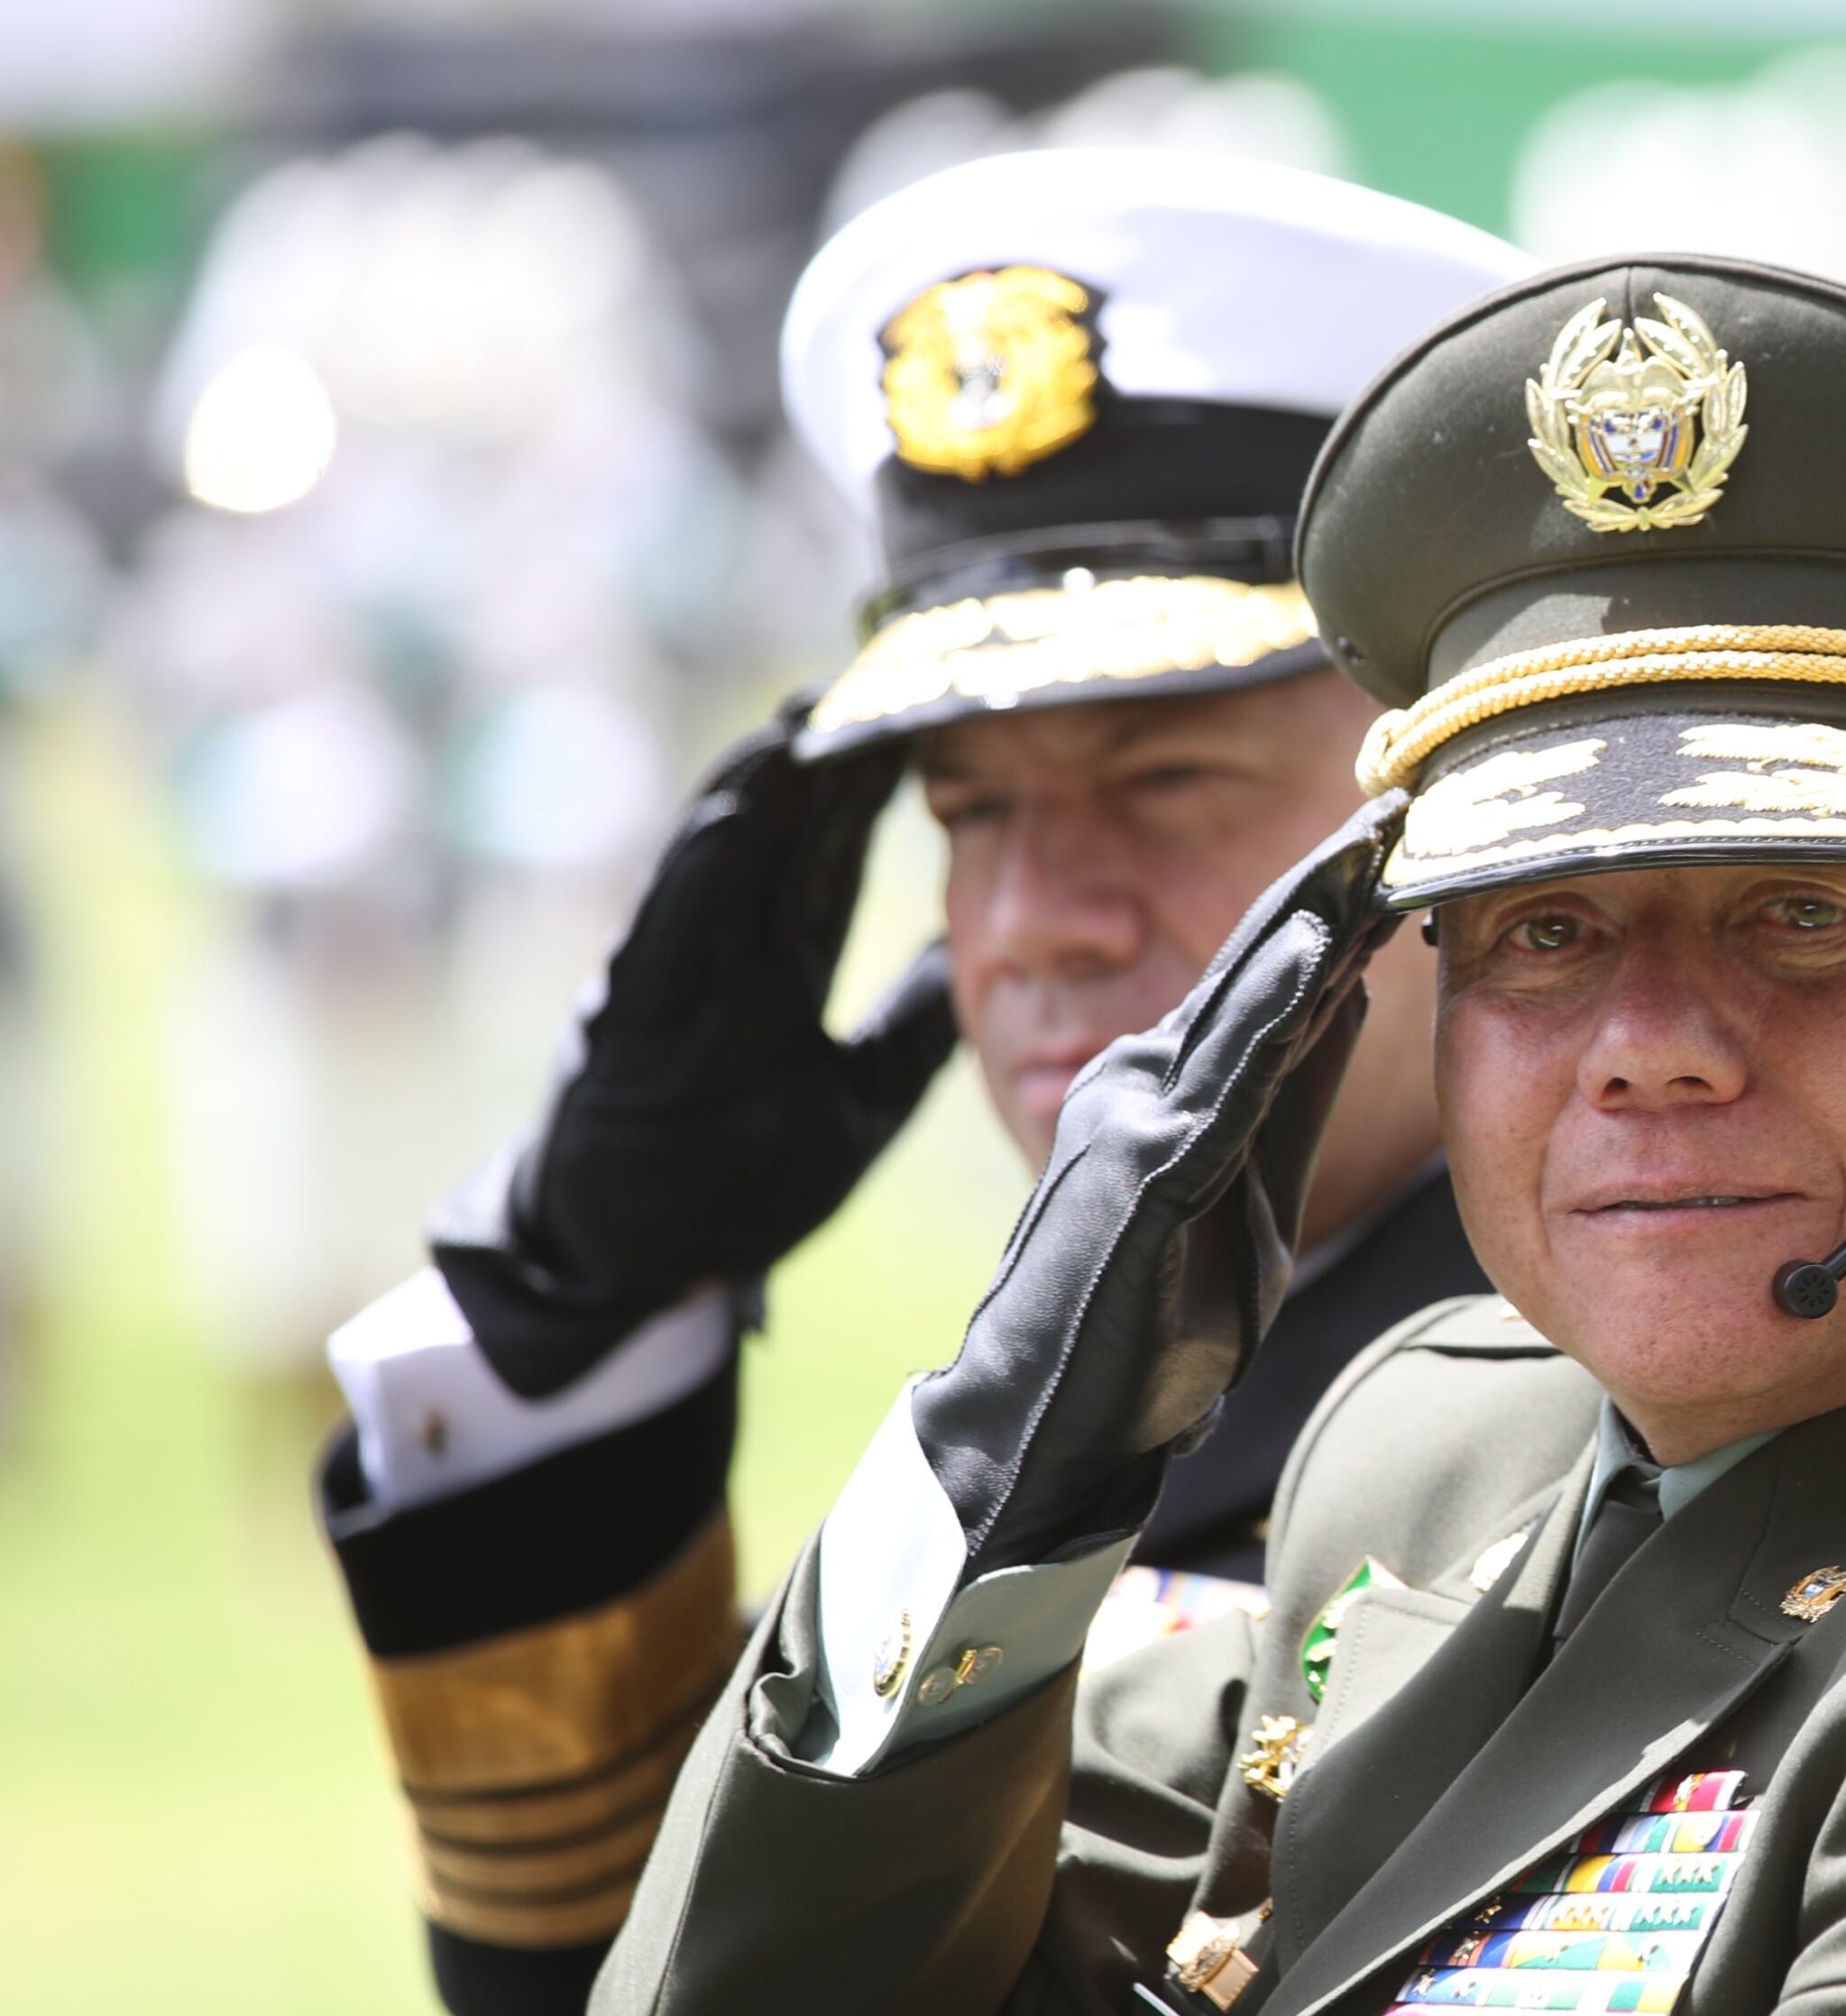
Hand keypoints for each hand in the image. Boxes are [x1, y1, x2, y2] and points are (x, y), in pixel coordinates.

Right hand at [432, 700, 956, 1394]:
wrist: (634, 1269)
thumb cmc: (735, 1183)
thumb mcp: (860, 1099)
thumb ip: (909, 1025)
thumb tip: (971, 954)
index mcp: (780, 979)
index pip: (834, 865)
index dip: (871, 797)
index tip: (920, 723)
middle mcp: (727, 964)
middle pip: (783, 844)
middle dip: (822, 764)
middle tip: (868, 676)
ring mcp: (675, 984)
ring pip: (725, 866)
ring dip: (764, 788)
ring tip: (804, 716)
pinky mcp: (633, 1021)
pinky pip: (672, 931)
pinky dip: (703, 867)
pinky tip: (735, 810)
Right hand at [908, 793, 1405, 1571]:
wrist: (1042, 1425)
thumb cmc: (1143, 1328)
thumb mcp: (1239, 1196)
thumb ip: (1284, 1100)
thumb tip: (1348, 997)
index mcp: (1171, 1084)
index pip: (1271, 973)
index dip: (1338, 900)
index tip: (1407, 831)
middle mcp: (1143, 1076)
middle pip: (1257, 956)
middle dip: (1333, 876)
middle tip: (1406, 792)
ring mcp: (1136, 1115)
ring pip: (1244, 991)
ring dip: (1316, 909)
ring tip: (1380, 834)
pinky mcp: (1142, 1168)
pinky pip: (1228, 1071)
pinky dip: (1277, 1001)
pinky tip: (1326, 943)